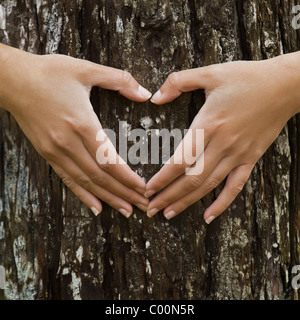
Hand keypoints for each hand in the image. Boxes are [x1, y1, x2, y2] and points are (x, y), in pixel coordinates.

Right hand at [0, 45, 151, 216]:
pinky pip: (67, 179)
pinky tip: (96, 207)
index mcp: (82, 123)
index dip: (128, 178)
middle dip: (125, 193)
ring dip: (108, 198)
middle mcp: (68, 142)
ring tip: (127, 210)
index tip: (144, 188)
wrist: (12, 80)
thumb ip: (120, 80)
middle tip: (143, 205)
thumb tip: (145, 94)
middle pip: (101, 176)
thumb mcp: (86, 69)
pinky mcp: (47, 153)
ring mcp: (56, 151)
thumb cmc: (49, 73)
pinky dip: (83, 195)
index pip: (109, 160)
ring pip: (86, 182)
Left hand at [146, 54, 299, 222]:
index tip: (147, 189)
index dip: (161, 179)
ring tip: (168, 214)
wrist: (285, 85)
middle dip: (168, 197)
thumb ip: (178, 82)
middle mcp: (222, 145)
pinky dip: (221, 204)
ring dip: (186, 203)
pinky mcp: (251, 159)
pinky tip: (208, 217)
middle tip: (150, 209)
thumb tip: (154, 98)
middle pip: (191, 180)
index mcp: (208, 124)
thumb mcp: (210, 72)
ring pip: (208, 187)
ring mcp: (238, 155)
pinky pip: (235, 187)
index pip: (179, 160)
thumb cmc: (247, 77)